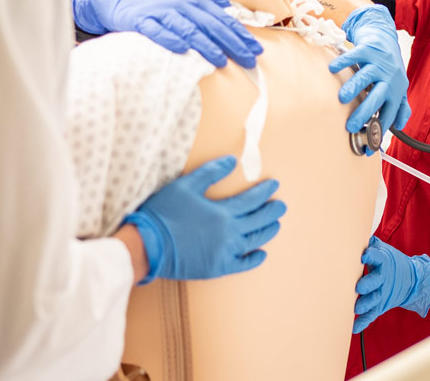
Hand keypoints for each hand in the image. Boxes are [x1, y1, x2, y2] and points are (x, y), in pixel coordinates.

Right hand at [73, 0, 261, 67]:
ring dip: (206, 45)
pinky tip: (183, 50)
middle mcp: (181, 3)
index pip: (223, 18)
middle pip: (211, 25)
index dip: (241, 33)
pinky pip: (158, 31)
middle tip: (248, 59)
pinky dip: (171, 40)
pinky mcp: (142, 20)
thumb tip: (229, 6)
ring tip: (221, 60)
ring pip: (188, 29)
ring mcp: (162, 12)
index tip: (256, 48)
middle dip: (232, 43)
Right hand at [123, 155, 285, 283]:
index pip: (251, 200)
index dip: (264, 192)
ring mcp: (225, 252)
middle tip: (281, 206)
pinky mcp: (217, 267)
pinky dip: (254, 259)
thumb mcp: (186, 185)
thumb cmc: (164, 213)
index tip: (274, 185)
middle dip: (272, 211)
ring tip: (275, 224)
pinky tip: (261, 254)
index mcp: (223, 212)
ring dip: (267, 231)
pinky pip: (242, 264)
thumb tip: (232, 161)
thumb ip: (211, 173)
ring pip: (254, 241)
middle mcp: (229, 233)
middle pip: (258, 221)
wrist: (148, 244)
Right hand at [329, 4, 410, 142]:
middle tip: (350, 125)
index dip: (379, 130)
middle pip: (378, 97)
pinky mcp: (367, 49)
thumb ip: (400, 107)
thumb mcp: (399, 87)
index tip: (368, 144)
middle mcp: (388, 78)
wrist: (385, 37)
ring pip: (366, 76)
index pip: (388, 113)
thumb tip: (399, 125)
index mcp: (395, 91)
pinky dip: (344, 62)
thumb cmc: (390, 67)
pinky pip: (355, 56)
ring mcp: (377, 63)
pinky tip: (332, 69)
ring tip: (342, 99)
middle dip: (364, 113)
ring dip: (354, 88)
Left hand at [353, 237, 429, 332]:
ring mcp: (383, 293)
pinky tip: (354, 327)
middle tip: (358, 286)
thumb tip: (357, 231)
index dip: (371, 256)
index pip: (378, 257)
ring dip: (365, 304)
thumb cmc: (392, 263)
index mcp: (384, 262)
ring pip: (374, 300)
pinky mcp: (381, 305)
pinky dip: (363, 322)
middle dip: (367, 284)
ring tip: (356, 308)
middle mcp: (384, 278)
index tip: (364, 255)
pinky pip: (372, 314)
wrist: (412, 280)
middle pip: (376, 281)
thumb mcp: (384, 250)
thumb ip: (372, 245)